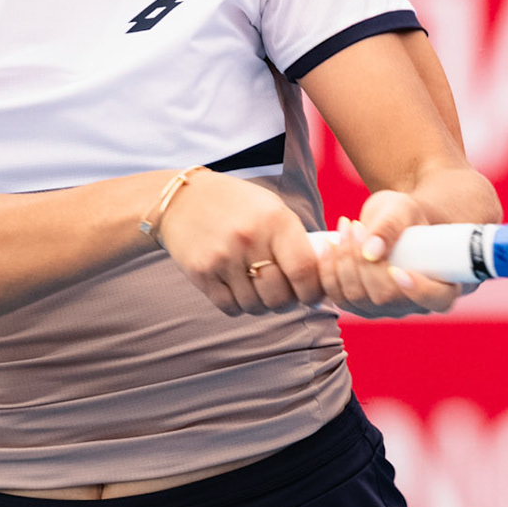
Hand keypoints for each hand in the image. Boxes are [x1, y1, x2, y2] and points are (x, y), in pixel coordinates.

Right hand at [154, 170, 324, 315]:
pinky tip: (239, 289)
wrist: (183, 199)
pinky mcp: (201, 273)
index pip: (304, 271)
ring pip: (255, 306)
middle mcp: (249, 239)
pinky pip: (230, 307)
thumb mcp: (273, 209)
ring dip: (262, 305)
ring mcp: (222, 257)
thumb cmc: (239, 205)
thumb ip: (297, 240)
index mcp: (275, 221)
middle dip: (287, 302)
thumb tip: (324, 276)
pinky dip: (239, 305)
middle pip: (280, 296)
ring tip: (259, 288)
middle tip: (284, 294)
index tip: (312, 295)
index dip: (313, 291)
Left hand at [317, 190, 462, 317]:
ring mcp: (384, 308)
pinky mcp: (359, 305)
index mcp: (440, 283)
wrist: (390, 221)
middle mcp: (412, 304)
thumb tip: (372, 251)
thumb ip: (392, 226)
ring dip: (343, 262)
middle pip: (385, 297)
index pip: (437, 299)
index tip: (399, 270)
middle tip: (355, 226)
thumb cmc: (405, 215)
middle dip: (363, 262)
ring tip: (344, 228)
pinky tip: (328, 245)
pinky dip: (328, 271)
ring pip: (357, 298)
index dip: (420, 291)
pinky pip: (338, 297)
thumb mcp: (403, 210)